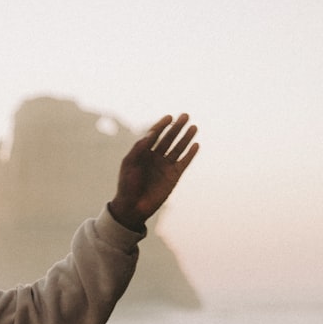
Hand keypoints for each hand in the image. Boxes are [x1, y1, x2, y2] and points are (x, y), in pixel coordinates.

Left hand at [110, 113, 198, 230]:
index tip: (169, 117)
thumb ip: (139, 148)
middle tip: (186, 116)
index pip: (154, 135)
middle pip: (168, 139)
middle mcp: (155, 157)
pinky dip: (190, 154)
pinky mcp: (174, 177)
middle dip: (177, 127)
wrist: (132, 207)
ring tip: (193, 127)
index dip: (161, 125)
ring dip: (185, 138)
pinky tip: (196, 145)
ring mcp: (165, 166)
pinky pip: (184, 163)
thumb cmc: (127, 185)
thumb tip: (151, 133)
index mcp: (143, 153)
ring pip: (178, 148)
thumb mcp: (129, 164)